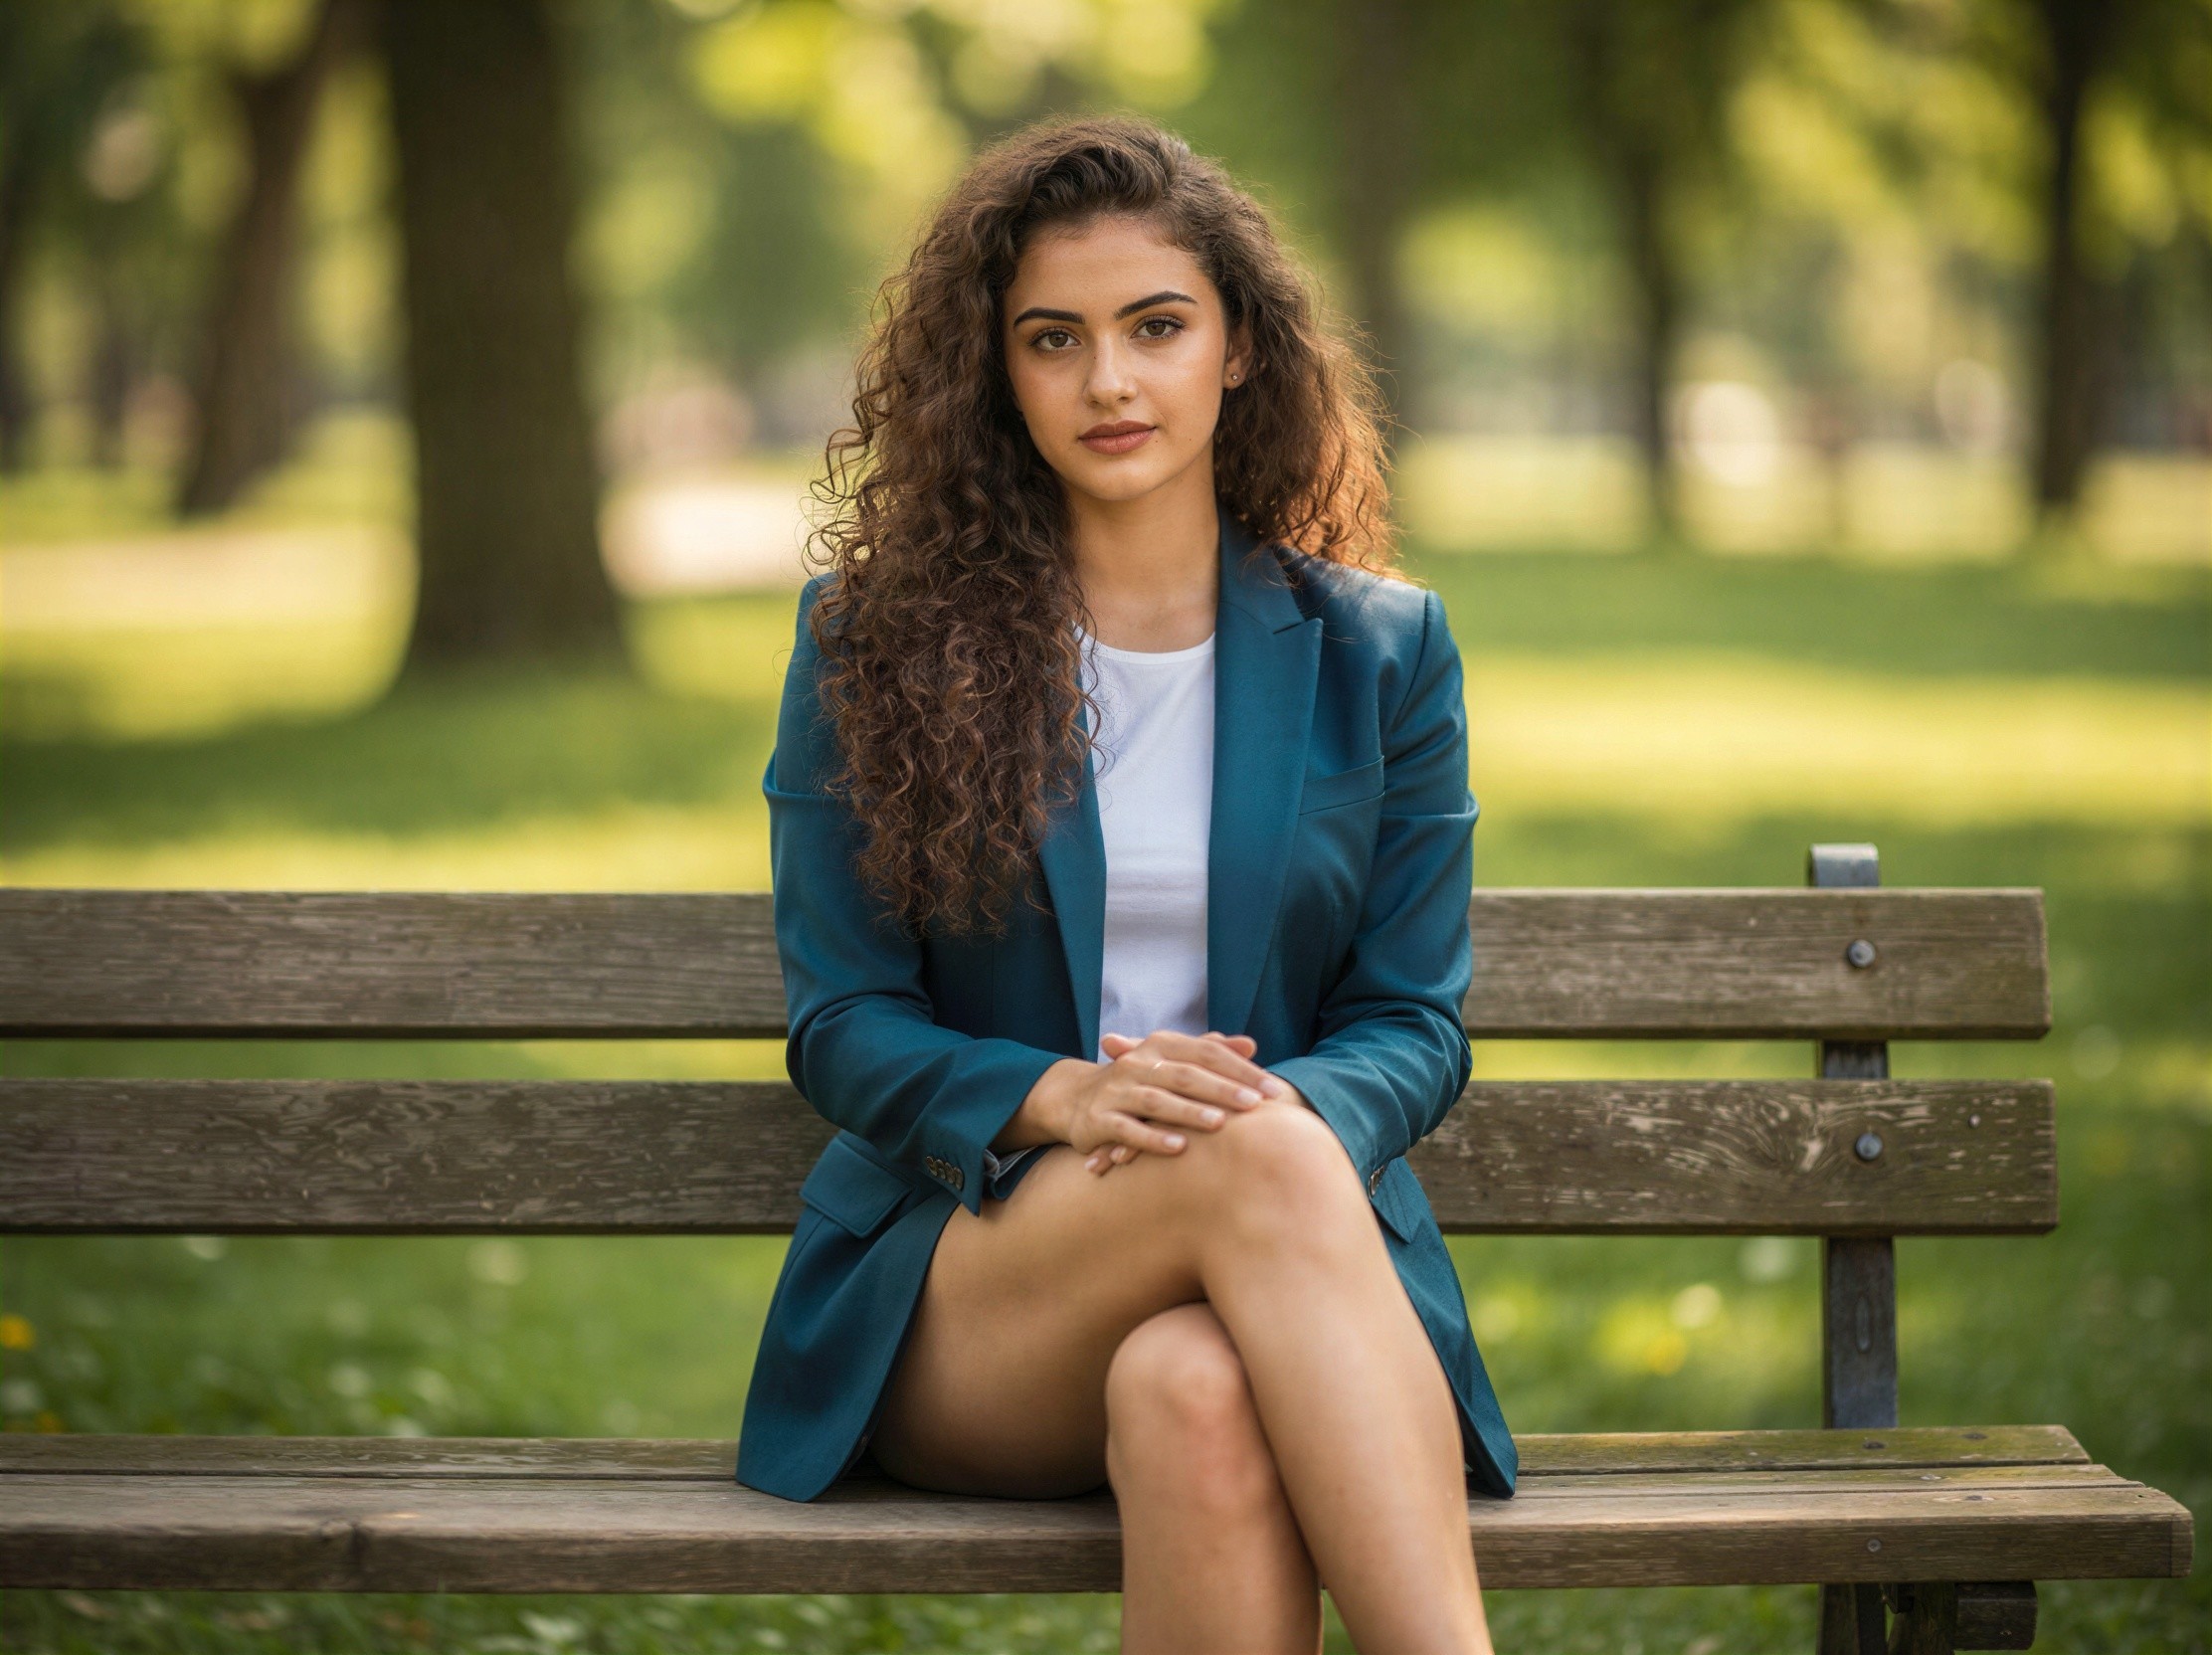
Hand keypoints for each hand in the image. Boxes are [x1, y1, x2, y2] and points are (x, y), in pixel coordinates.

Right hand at [1079, 1029, 1287, 1174]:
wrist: (1076, 1099)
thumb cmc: (1139, 1082)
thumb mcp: (1171, 1062)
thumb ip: (1209, 1053)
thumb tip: (1250, 1045)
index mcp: (1159, 1046)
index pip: (1205, 1053)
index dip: (1240, 1069)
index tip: (1273, 1089)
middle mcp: (1137, 1063)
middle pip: (1185, 1075)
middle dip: (1222, 1089)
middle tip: (1255, 1105)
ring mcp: (1116, 1091)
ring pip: (1157, 1100)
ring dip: (1189, 1112)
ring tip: (1220, 1123)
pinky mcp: (1099, 1120)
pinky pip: (1128, 1129)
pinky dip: (1153, 1138)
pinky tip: (1179, 1148)